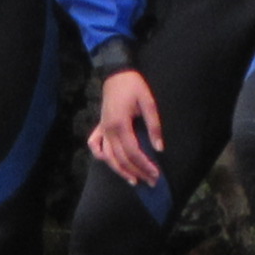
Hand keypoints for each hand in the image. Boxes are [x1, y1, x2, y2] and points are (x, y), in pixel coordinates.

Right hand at [88, 66, 164, 187]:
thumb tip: (159, 148)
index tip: (156, 174)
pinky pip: (95, 146)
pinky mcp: (100, 126)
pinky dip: (101, 157)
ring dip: (121, 171)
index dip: (145, 165)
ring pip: (108, 157)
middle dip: (137, 172)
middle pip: (122, 158)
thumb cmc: (134, 85)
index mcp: (121, 124)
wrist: (117, 73)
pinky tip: (111, 163)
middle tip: (151, 181)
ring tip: (134, 181)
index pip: (133, 152)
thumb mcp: (148, 102)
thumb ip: (153, 126)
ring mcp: (102, 129)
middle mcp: (109, 130)